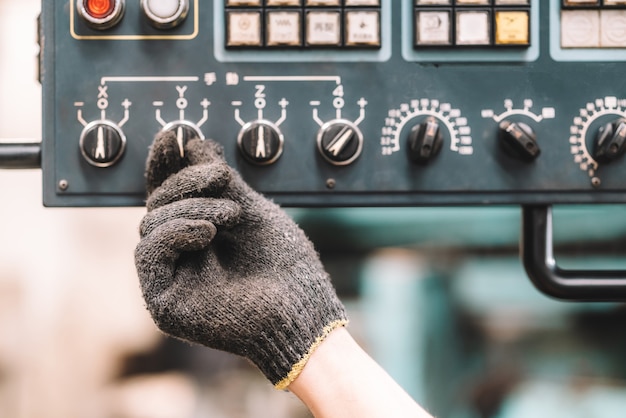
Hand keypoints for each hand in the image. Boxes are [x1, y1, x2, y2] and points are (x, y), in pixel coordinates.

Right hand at [134, 132, 346, 388]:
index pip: (171, 194)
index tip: (174, 136)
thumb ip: (221, 181)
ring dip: (189, 207)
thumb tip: (194, 144)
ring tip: (230, 215)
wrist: (302, 309)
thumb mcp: (253, 211)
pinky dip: (174, 233)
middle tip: (221, 180)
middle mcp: (182, 254)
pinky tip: (206, 232)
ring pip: (150, 224)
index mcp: (201, 233)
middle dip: (186, 183)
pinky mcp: (164, 300)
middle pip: (157, 204)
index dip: (166, 164)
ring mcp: (172, 277)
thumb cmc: (286, 265)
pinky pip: (148, 254)